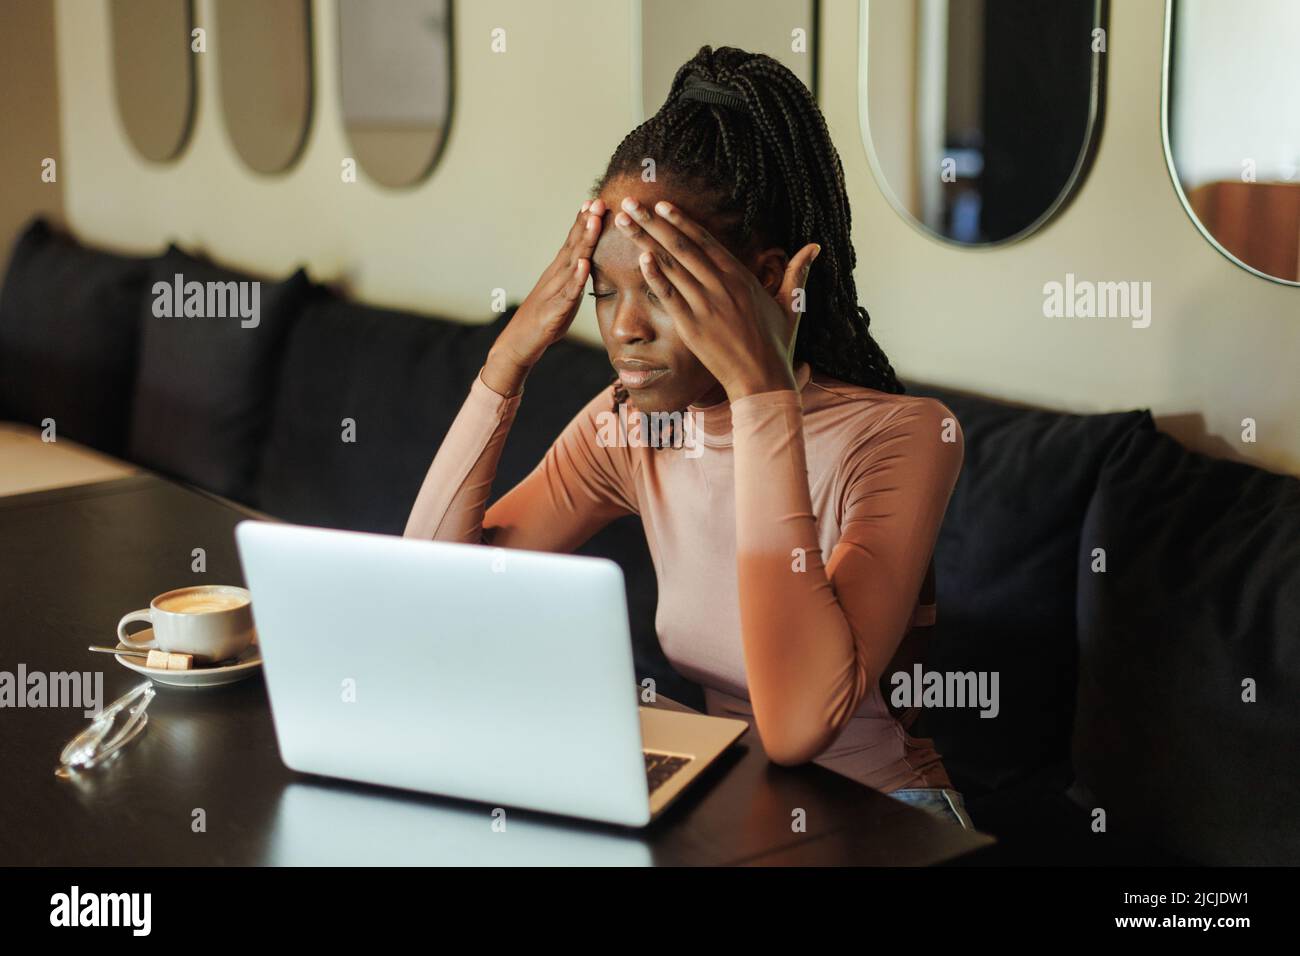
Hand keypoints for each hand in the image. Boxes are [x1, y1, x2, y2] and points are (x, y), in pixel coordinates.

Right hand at [483, 199, 605, 396]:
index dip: (584, 222)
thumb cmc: (544, 320)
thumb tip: (587, 264)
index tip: (595, 201)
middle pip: (573, 245)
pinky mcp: (555, 310)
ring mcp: (554, 291)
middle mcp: (555, 276)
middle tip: (598, 201)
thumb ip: (575, 278)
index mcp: (559, 272)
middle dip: (586, 222)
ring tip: (593, 222)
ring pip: (571, 262)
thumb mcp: (565, 295)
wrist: (520, 343)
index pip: (573, 242)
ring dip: (583, 241)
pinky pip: (567, 292)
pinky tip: (583, 264)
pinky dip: (575, 277)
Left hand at [612, 196, 818, 399]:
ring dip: (645, 241)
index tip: (661, 205)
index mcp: (741, 277)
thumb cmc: (776, 345)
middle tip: (630, 202)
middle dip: (652, 223)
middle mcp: (721, 286)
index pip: (705, 241)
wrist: (763, 380)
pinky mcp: (692, 326)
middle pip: (681, 247)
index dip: (681, 221)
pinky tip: (641, 258)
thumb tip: (815, 246)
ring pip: (671, 266)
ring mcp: (705, 305)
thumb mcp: (791, 304)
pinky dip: (656, 277)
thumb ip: (796, 272)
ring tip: (624, 222)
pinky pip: (671, 296)